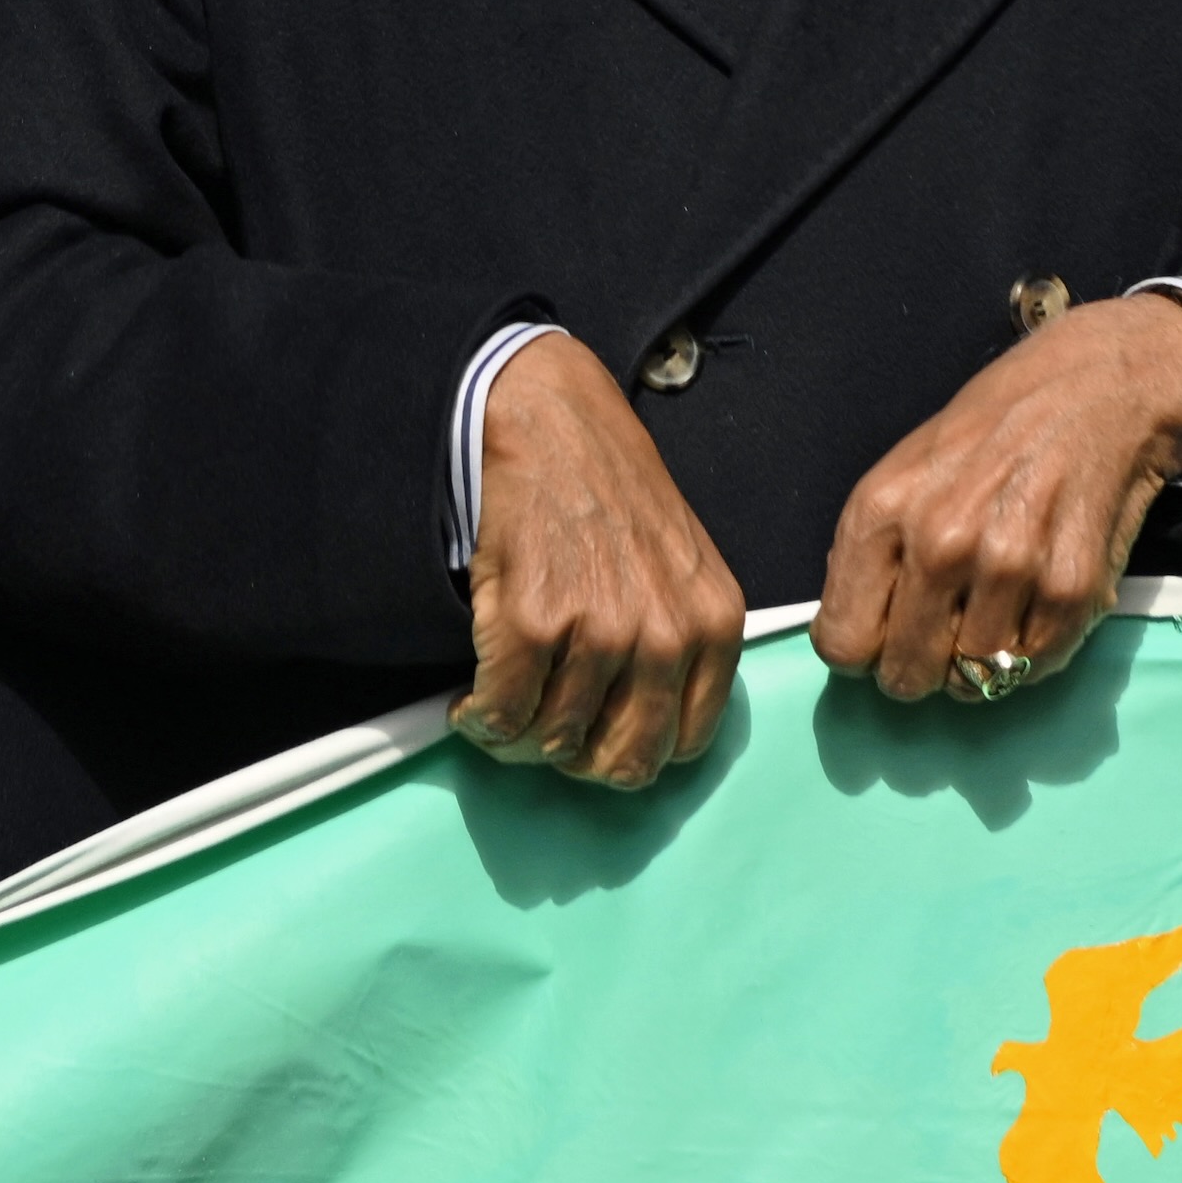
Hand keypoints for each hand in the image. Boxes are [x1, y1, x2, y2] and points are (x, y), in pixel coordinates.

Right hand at [454, 332, 744, 789]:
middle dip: (572, 759)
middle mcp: (666, 635)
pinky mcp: (534, 620)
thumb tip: (632, 727)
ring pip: (553, 742)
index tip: (591, 737)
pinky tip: (468, 699)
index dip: (625, 753)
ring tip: (497, 707)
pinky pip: (502, 713)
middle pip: (618, 763)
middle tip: (541, 731)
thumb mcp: (682, 563)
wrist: (548, 419)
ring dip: (515, 739)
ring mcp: (601, 631)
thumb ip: (679, 642)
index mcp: (713, 625)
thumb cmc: (608, 488)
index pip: (680, 748)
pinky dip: (477, 720)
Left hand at [813, 292, 1181, 701]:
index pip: (842, 641)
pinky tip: (1033, 605)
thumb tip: (855, 632)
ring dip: (981, 663)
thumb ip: (873, 550)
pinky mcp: (1071, 588)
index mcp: (882, 510)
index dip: (862, 653)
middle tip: (941, 637)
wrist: (1095, 390)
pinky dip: (1034, 653)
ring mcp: (1008, 568)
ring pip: (973, 680)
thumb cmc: (992, 430)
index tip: (883, 640)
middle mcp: (940, 542)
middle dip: (919, 668)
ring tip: (993, 612)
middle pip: (906, 675)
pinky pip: (1035, 667)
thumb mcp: (903, 470)